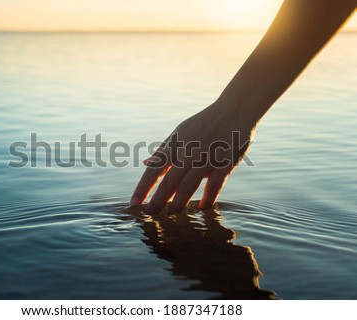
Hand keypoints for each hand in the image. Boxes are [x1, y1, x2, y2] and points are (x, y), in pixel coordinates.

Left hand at [130, 101, 256, 213]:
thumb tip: (145, 162)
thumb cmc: (204, 123)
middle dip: (157, 200)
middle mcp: (188, 153)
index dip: (143, 187)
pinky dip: (208, 198)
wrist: (234, 110)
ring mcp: (207, 159)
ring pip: (189, 186)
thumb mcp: (180, 132)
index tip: (133, 202)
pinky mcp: (225, 164)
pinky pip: (215, 185)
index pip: (154, 169)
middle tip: (149, 215)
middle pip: (169, 181)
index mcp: (175, 144)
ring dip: (178, 203)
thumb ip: (164, 150)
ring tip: (171, 215)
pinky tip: (200, 209)